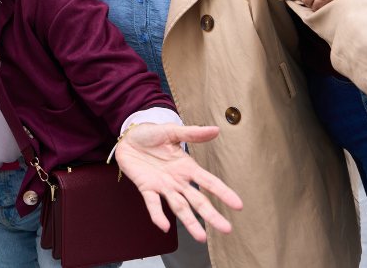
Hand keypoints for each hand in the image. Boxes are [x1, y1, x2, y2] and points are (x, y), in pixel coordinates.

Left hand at [113, 120, 242, 242]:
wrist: (128, 137)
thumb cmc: (151, 134)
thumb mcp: (172, 131)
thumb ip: (193, 133)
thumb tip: (216, 129)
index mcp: (187, 167)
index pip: (209, 182)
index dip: (223, 193)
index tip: (238, 205)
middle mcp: (178, 181)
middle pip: (198, 201)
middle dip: (212, 215)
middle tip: (227, 229)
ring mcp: (163, 186)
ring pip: (179, 207)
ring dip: (189, 222)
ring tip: (201, 237)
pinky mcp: (146, 188)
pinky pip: (152, 204)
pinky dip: (158, 215)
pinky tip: (164, 226)